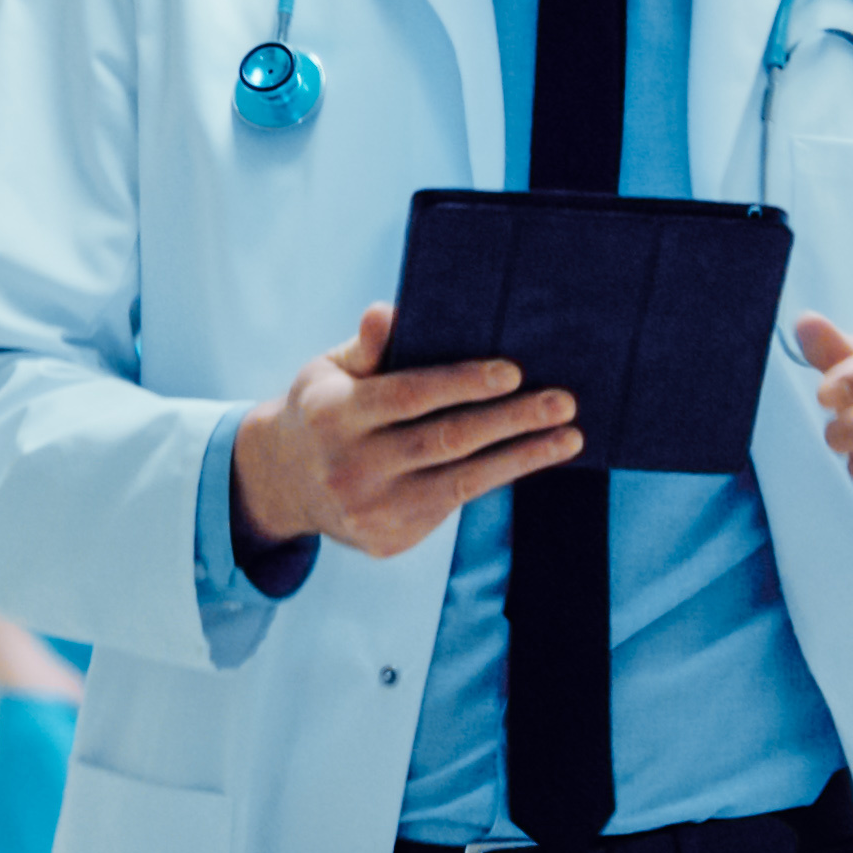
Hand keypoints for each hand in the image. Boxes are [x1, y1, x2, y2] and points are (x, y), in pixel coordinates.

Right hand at [232, 304, 581, 560]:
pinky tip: (532, 458)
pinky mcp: (389, 541)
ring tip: (569, 437)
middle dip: (512, 420)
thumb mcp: (330, 371)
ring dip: (522, 457)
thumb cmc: (324, 409)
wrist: (284, 484)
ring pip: (461, 482)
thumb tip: (387, 311)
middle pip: (446, 441)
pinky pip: (454, 505)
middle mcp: (349, 468)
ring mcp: (370, 511)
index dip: (463, 383)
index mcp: (333, 416)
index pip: (409, 396)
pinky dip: (497, 478)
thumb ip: (367, 347)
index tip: (514, 371)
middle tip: (563, 402)